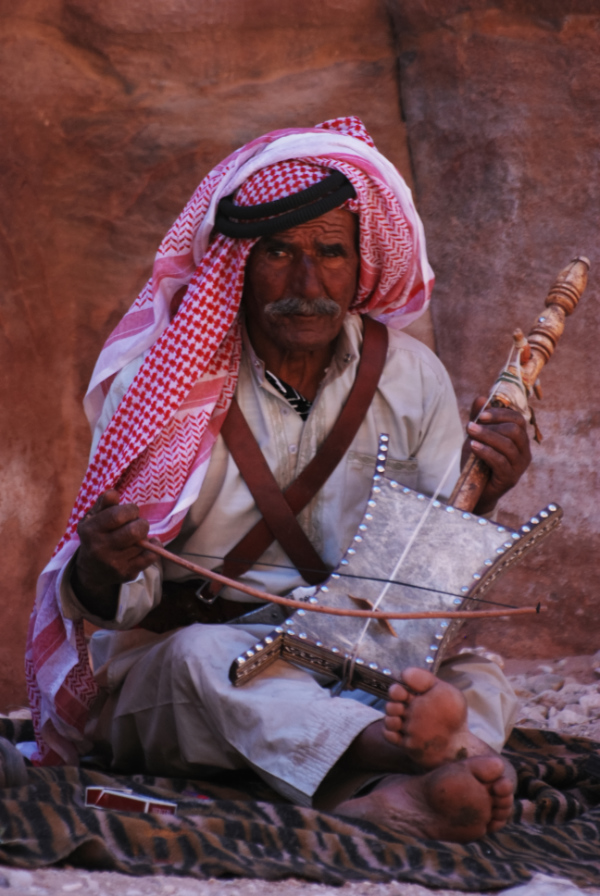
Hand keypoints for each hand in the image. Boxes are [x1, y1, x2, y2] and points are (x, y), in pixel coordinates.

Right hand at [73, 489, 155, 617]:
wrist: (91, 570)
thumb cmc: (96, 535)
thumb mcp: (93, 517)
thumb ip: (104, 503)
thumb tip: (114, 493)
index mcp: (90, 531)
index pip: (118, 515)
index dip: (130, 510)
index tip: (130, 511)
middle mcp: (100, 548)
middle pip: (134, 531)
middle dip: (140, 523)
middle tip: (136, 524)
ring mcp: (114, 563)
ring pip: (143, 543)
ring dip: (144, 536)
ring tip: (135, 537)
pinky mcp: (127, 573)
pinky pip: (151, 557)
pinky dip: (155, 547)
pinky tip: (147, 544)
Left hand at [464, 397, 531, 514]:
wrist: (475, 491)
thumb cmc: (477, 462)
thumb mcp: (476, 437)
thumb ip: (479, 419)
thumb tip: (481, 397)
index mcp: (519, 440)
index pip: (518, 419)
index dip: (500, 413)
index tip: (480, 414)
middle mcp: (524, 452)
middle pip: (514, 430)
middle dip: (491, 424)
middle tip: (471, 425)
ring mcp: (519, 466)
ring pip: (507, 444)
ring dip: (486, 436)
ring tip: (469, 432)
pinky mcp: (510, 478)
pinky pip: (500, 461)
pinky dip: (485, 451)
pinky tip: (473, 446)